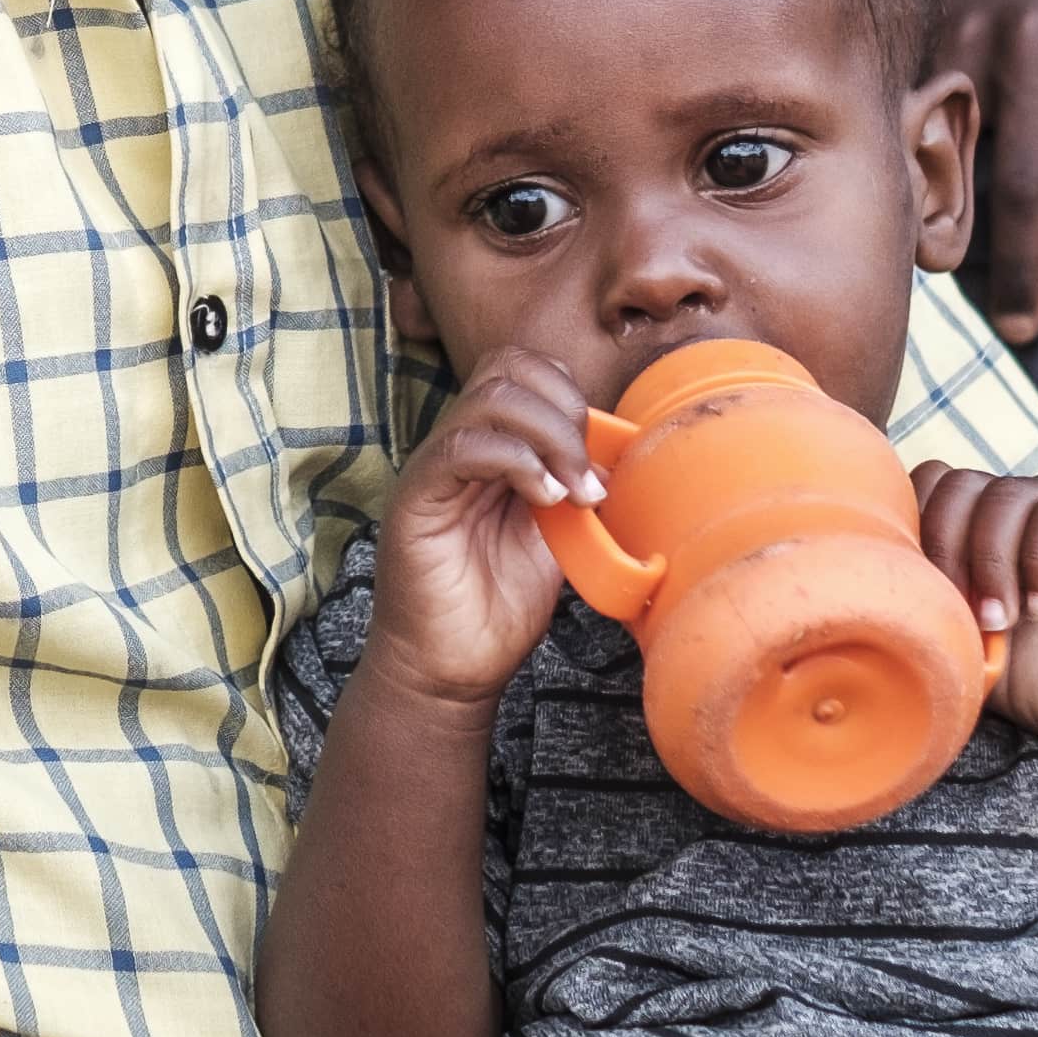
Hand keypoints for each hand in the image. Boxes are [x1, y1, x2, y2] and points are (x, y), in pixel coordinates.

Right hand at [360, 348, 603, 711]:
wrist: (451, 670)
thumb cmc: (497, 609)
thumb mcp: (558, 538)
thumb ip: (577, 491)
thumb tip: (620, 459)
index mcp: (492, 447)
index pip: (527, 372)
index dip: (571, 397)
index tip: (600, 461)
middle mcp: (460, 445)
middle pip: (508, 366)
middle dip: (565, 410)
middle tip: (586, 477)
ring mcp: (434, 467)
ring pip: (490, 398)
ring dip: (550, 437)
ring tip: (571, 494)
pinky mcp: (416, 498)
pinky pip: (461, 446)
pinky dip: (515, 462)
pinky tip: (543, 501)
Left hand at [910, 464, 1037, 747]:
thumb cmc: (1036, 681)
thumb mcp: (962, 643)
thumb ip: (925, 604)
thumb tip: (866, 586)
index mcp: (971, 534)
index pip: (924, 489)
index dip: (912, 529)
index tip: (917, 593)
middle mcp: (1012, 515)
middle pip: (955, 484)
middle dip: (945, 546)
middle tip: (962, 611)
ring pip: (1004, 495)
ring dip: (992, 562)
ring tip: (1003, 620)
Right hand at [928, 0, 1037, 342]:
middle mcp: (1033, 50)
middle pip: (1024, 185)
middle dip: (1025, 267)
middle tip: (1027, 330)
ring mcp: (968, 48)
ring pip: (958, 167)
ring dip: (960, 238)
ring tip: (971, 298)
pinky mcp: (921, 48)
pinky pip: (915, 139)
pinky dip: (918, 191)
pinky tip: (923, 237)